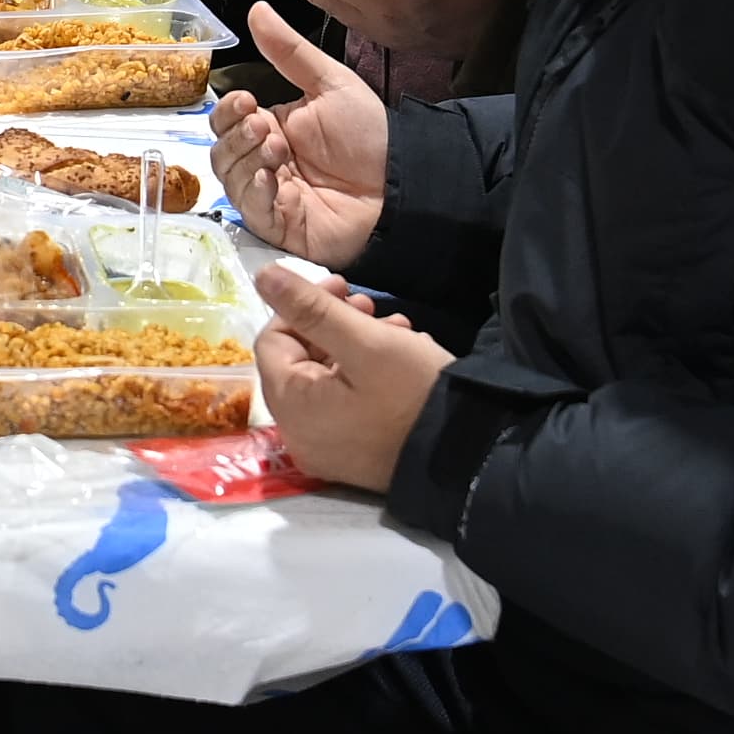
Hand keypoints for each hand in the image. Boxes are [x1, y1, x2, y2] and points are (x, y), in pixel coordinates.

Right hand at [208, 6, 388, 268]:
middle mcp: (264, 160)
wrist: (402, 181)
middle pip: (221, 148)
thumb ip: (289, 51)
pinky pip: (250, 208)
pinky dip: (254, 190)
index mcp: (272, 127)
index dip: (228, 110)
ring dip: (246, 158)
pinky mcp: (278, 223)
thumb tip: (257, 8)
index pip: (227, 119)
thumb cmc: (368, 133)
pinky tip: (272, 176)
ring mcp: (269, 193)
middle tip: (266, 127)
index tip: (248, 100)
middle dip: (237, 134)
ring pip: (230, 177)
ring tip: (277, 149)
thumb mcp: (330, 84)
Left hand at [251, 263, 449, 491]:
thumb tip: (263, 276)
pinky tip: (399, 358)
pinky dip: (362, 377)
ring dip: (353, 346)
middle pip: (298, 362)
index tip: (344, 286)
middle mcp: (299, 435)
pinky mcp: (352, 457)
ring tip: (395, 328)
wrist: (470, 457)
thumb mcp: (365, 341)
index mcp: (292, 407)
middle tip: (370, 305)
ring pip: (324, 381)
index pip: (273, 341)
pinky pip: (342, 406)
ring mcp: (325, 451)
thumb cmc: (414, 393)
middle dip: (332, 325)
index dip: (302, 306)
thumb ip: (311, 308)